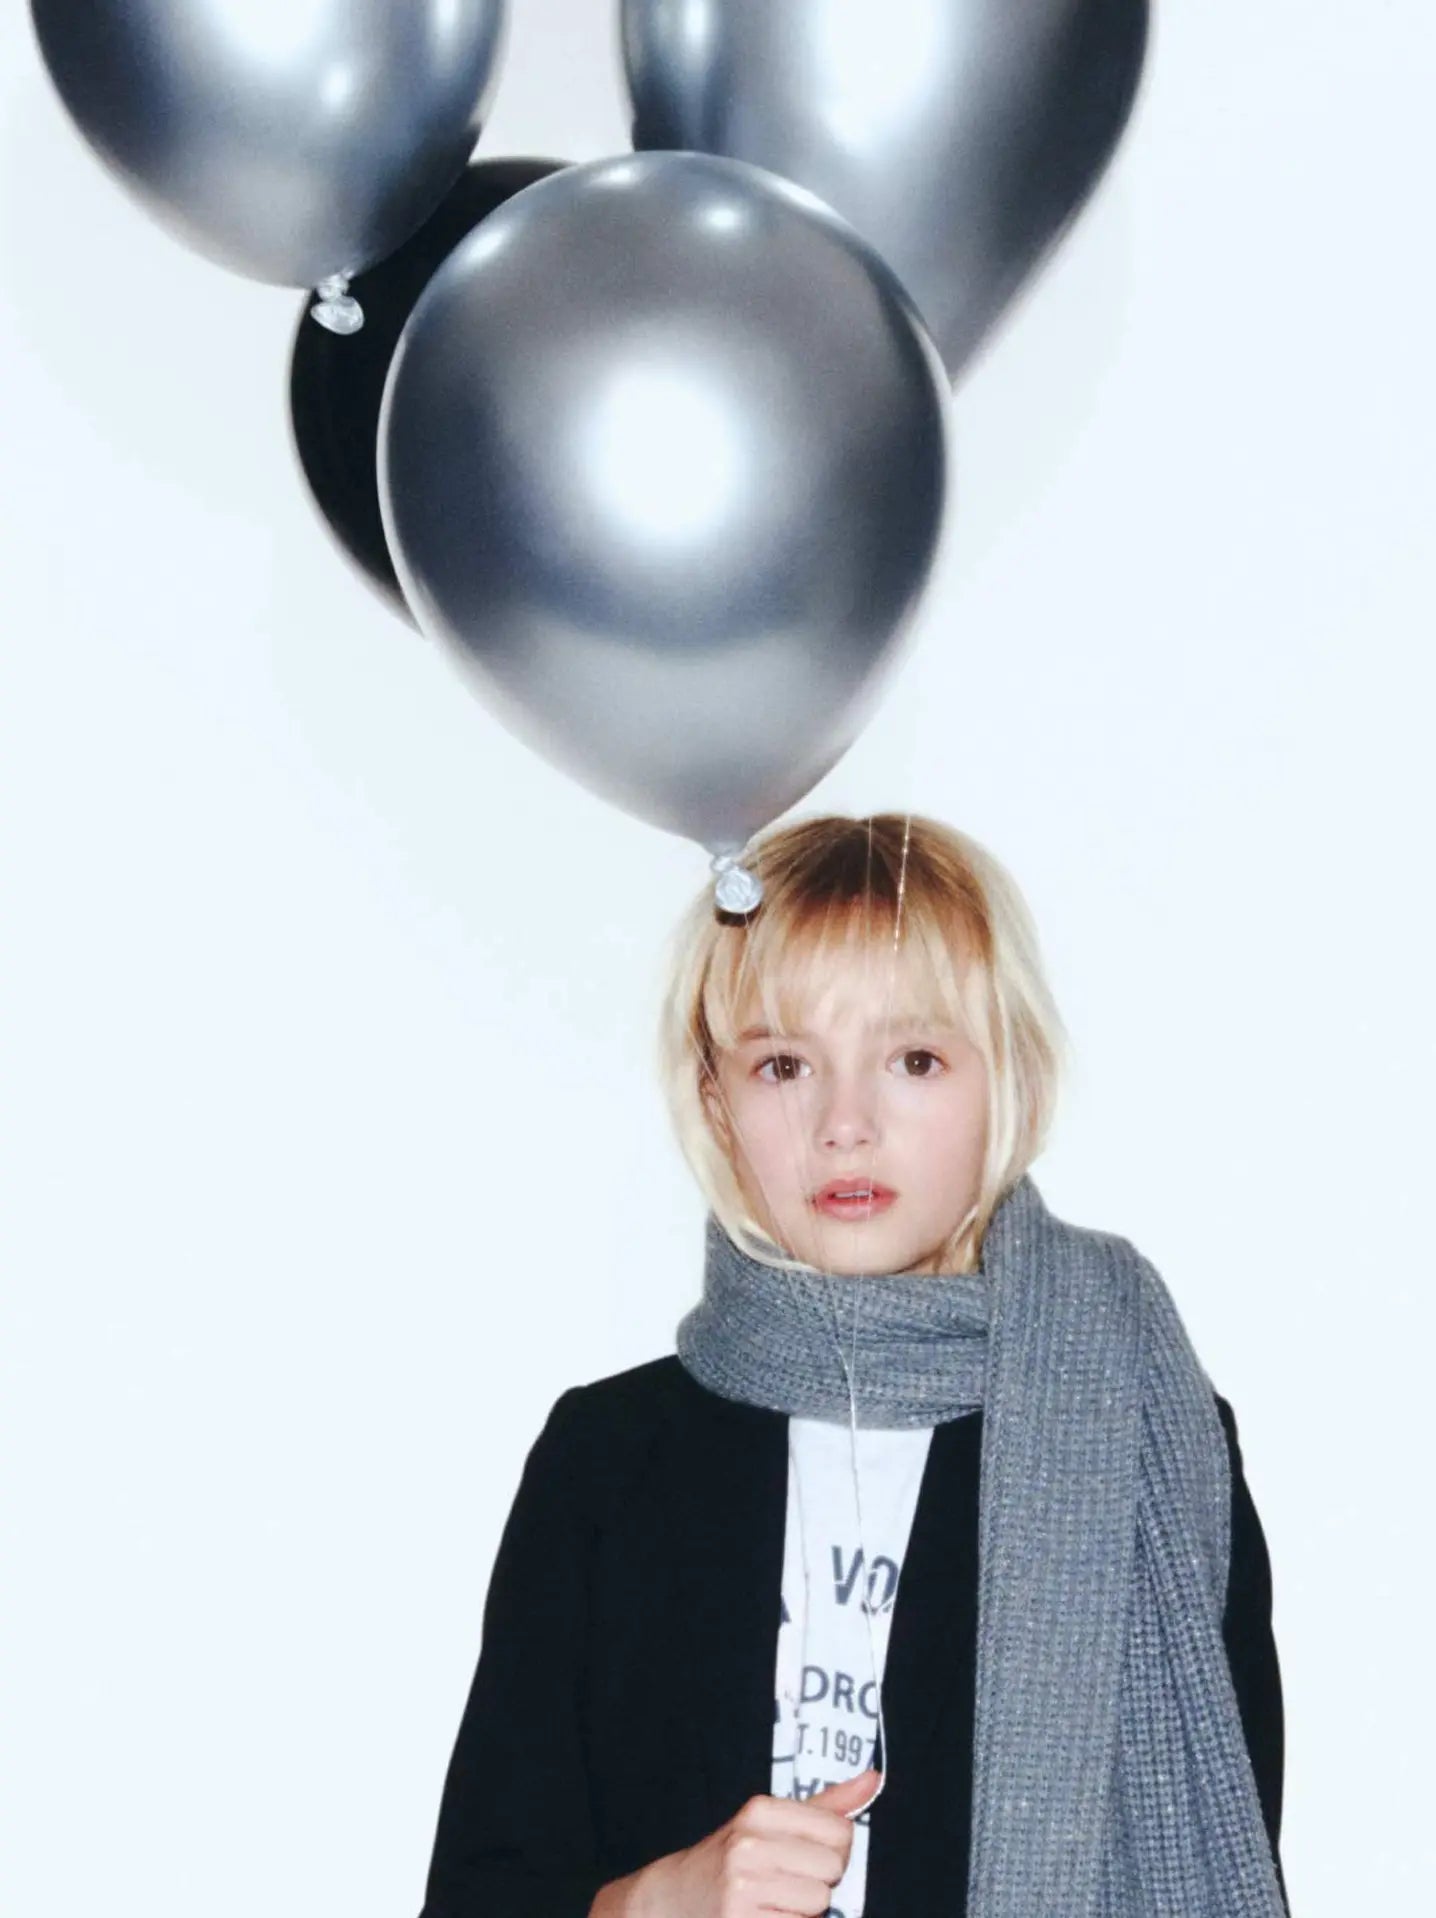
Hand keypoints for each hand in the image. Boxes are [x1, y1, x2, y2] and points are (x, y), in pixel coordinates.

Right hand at [590, 1767, 880, 1917]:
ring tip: (774, 1900)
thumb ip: (826, 1804)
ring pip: (819, 1902)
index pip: (839, 1831)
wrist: (674, 1899)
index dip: (834, 1850)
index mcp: (759, 1810)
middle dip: (819, 1881)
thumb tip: (872, 1778)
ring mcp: (743, 1887)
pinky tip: (766, 1915)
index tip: (810, 1854)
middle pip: (832, 1870)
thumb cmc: (733, 1859)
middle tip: (787, 1881)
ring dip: (804, 1908)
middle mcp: (749, 1844)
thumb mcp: (771, 1823)